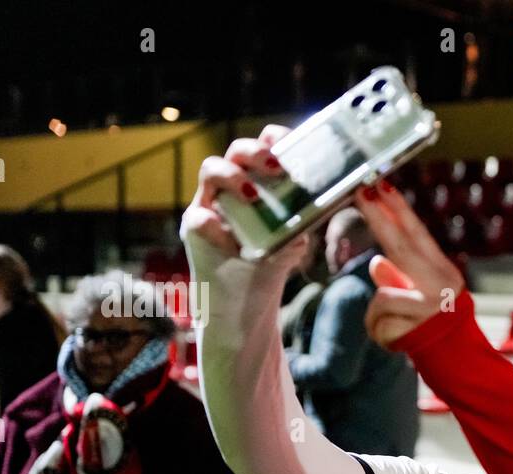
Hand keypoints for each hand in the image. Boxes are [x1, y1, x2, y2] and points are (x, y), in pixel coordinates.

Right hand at [179, 124, 308, 285]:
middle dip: (256, 151)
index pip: (264, 145)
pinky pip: (198, 218)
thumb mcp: (293, 241)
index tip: (289, 143)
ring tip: (252, 197)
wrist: (245, 297)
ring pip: (210, 168)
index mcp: (260, 181)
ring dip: (232, 177)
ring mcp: (211, 201)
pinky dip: (217, 230)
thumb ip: (303, 224)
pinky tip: (235, 246)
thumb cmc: (270, 260)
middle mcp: (234, 184)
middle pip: (238, 150)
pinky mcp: (194, 227)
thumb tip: (317, 212)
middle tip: (276, 168)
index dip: (275, 137)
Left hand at [354, 182, 465, 347]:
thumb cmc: (438, 328)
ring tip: (395, 328)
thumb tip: (375, 263)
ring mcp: (430, 306)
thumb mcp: (423, 297)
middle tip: (360, 192)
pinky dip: (380, 334)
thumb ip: (400, 278)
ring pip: (381, 296)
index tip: (381, 186)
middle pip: (400, 245)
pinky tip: (398, 341)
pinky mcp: (417, 329)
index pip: (417, 235)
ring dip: (377, 315)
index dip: (398, 210)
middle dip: (377, 217)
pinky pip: (379, 323)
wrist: (461, 364)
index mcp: (443, 271)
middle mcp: (441, 284)